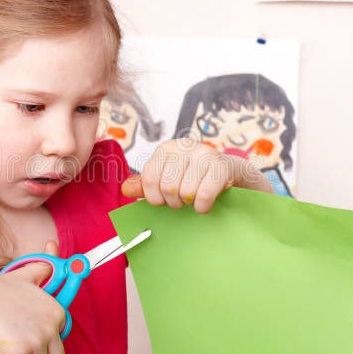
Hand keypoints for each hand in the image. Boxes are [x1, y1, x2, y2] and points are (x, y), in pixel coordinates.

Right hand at [0, 240, 66, 353]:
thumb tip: (52, 245)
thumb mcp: (25, 275)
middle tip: (21, 346)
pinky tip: (3, 348)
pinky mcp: (23, 352)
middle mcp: (52, 326)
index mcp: (57, 311)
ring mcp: (38, 340)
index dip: (44, 340)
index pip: (60, 341)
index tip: (28, 332)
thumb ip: (43, 267)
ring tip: (10, 344)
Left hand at [121, 138, 240, 213]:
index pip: (150, 180)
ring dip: (190, 203)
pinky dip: (202, 207)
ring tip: (195, 197)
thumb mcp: (167, 178)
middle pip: (167, 188)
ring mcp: (203, 153)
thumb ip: (146, 185)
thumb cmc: (193, 177)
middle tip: (183, 199)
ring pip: (186, 193)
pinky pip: (204, 195)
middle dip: (175, 202)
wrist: (227, 172)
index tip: (164, 199)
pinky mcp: (221, 166)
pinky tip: (204, 204)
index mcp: (165, 149)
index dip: (156, 198)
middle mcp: (183, 146)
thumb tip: (125, 188)